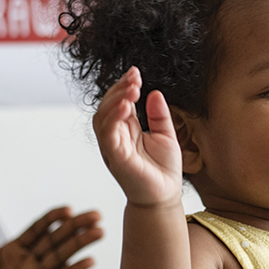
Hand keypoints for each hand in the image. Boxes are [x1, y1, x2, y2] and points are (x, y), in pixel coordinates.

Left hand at [0, 201, 102, 268]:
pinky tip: (88, 261)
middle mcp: (27, 263)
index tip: (69, 208)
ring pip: (60, 257)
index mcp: (12, 251)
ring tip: (99, 231)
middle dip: (75, 227)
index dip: (53, 218)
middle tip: (96, 215)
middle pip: (55, 240)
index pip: (38, 229)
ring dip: (80, 244)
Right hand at [93, 66, 182, 206]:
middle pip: (106, 106)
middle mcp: (116, 138)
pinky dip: (114, 118)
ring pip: (102, 117)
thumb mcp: (165, 135)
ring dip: (115, 100)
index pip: (118, 103)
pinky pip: (108, 134)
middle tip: (135, 79)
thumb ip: (159, 115)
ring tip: (132, 89)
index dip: (124, 86)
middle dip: (119, 89)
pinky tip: (126, 106)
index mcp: (126, 131)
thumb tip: (154, 92)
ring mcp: (113, 148)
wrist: (165, 196)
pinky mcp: (116, 158)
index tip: (136, 73)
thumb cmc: (164, 171)